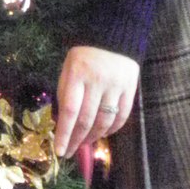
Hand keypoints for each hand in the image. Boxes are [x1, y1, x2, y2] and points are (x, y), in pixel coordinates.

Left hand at [53, 44, 138, 158]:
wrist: (113, 36)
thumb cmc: (84, 56)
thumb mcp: (67, 70)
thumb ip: (65, 94)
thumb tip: (63, 124)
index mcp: (76, 75)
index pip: (69, 111)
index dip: (64, 134)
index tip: (59, 151)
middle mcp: (96, 81)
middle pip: (86, 119)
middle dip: (76, 140)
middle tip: (70, 152)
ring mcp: (115, 85)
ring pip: (104, 121)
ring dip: (93, 137)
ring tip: (84, 144)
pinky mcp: (130, 88)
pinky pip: (122, 116)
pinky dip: (111, 129)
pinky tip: (102, 134)